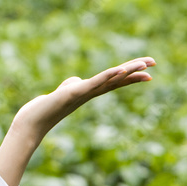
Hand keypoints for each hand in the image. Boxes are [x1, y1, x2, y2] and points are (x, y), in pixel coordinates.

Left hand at [12, 56, 155, 141]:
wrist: (31, 123)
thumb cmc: (45, 109)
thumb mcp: (62, 92)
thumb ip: (72, 85)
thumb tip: (77, 81)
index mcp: (88, 92)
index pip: (114, 81)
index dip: (130, 76)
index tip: (148, 71)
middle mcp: (89, 93)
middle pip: (117, 79)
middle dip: (135, 70)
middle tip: (154, 62)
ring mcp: (83, 93)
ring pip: (110, 80)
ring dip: (127, 71)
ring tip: (144, 64)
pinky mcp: (74, 92)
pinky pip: (94, 83)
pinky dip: (107, 76)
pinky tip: (120, 70)